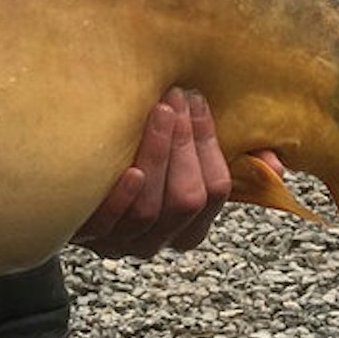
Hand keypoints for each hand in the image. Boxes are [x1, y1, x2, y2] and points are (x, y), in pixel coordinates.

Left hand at [74, 87, 272, 258]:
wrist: (61, 191)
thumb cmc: (130, 168)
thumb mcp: (179, 167)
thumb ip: (228, 161)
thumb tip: (277, 164)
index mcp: (187, 226)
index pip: (215, 191)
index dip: (210, 145)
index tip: (197, 100)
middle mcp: (156, 239)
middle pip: (185, 199)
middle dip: (186, 144)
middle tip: (176, 97)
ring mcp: (119, 241)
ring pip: (150, 208)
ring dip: (158, 154)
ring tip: (157, 110)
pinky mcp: (83, 235)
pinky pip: (106, 222)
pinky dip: (121, 197)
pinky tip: (127, 168)